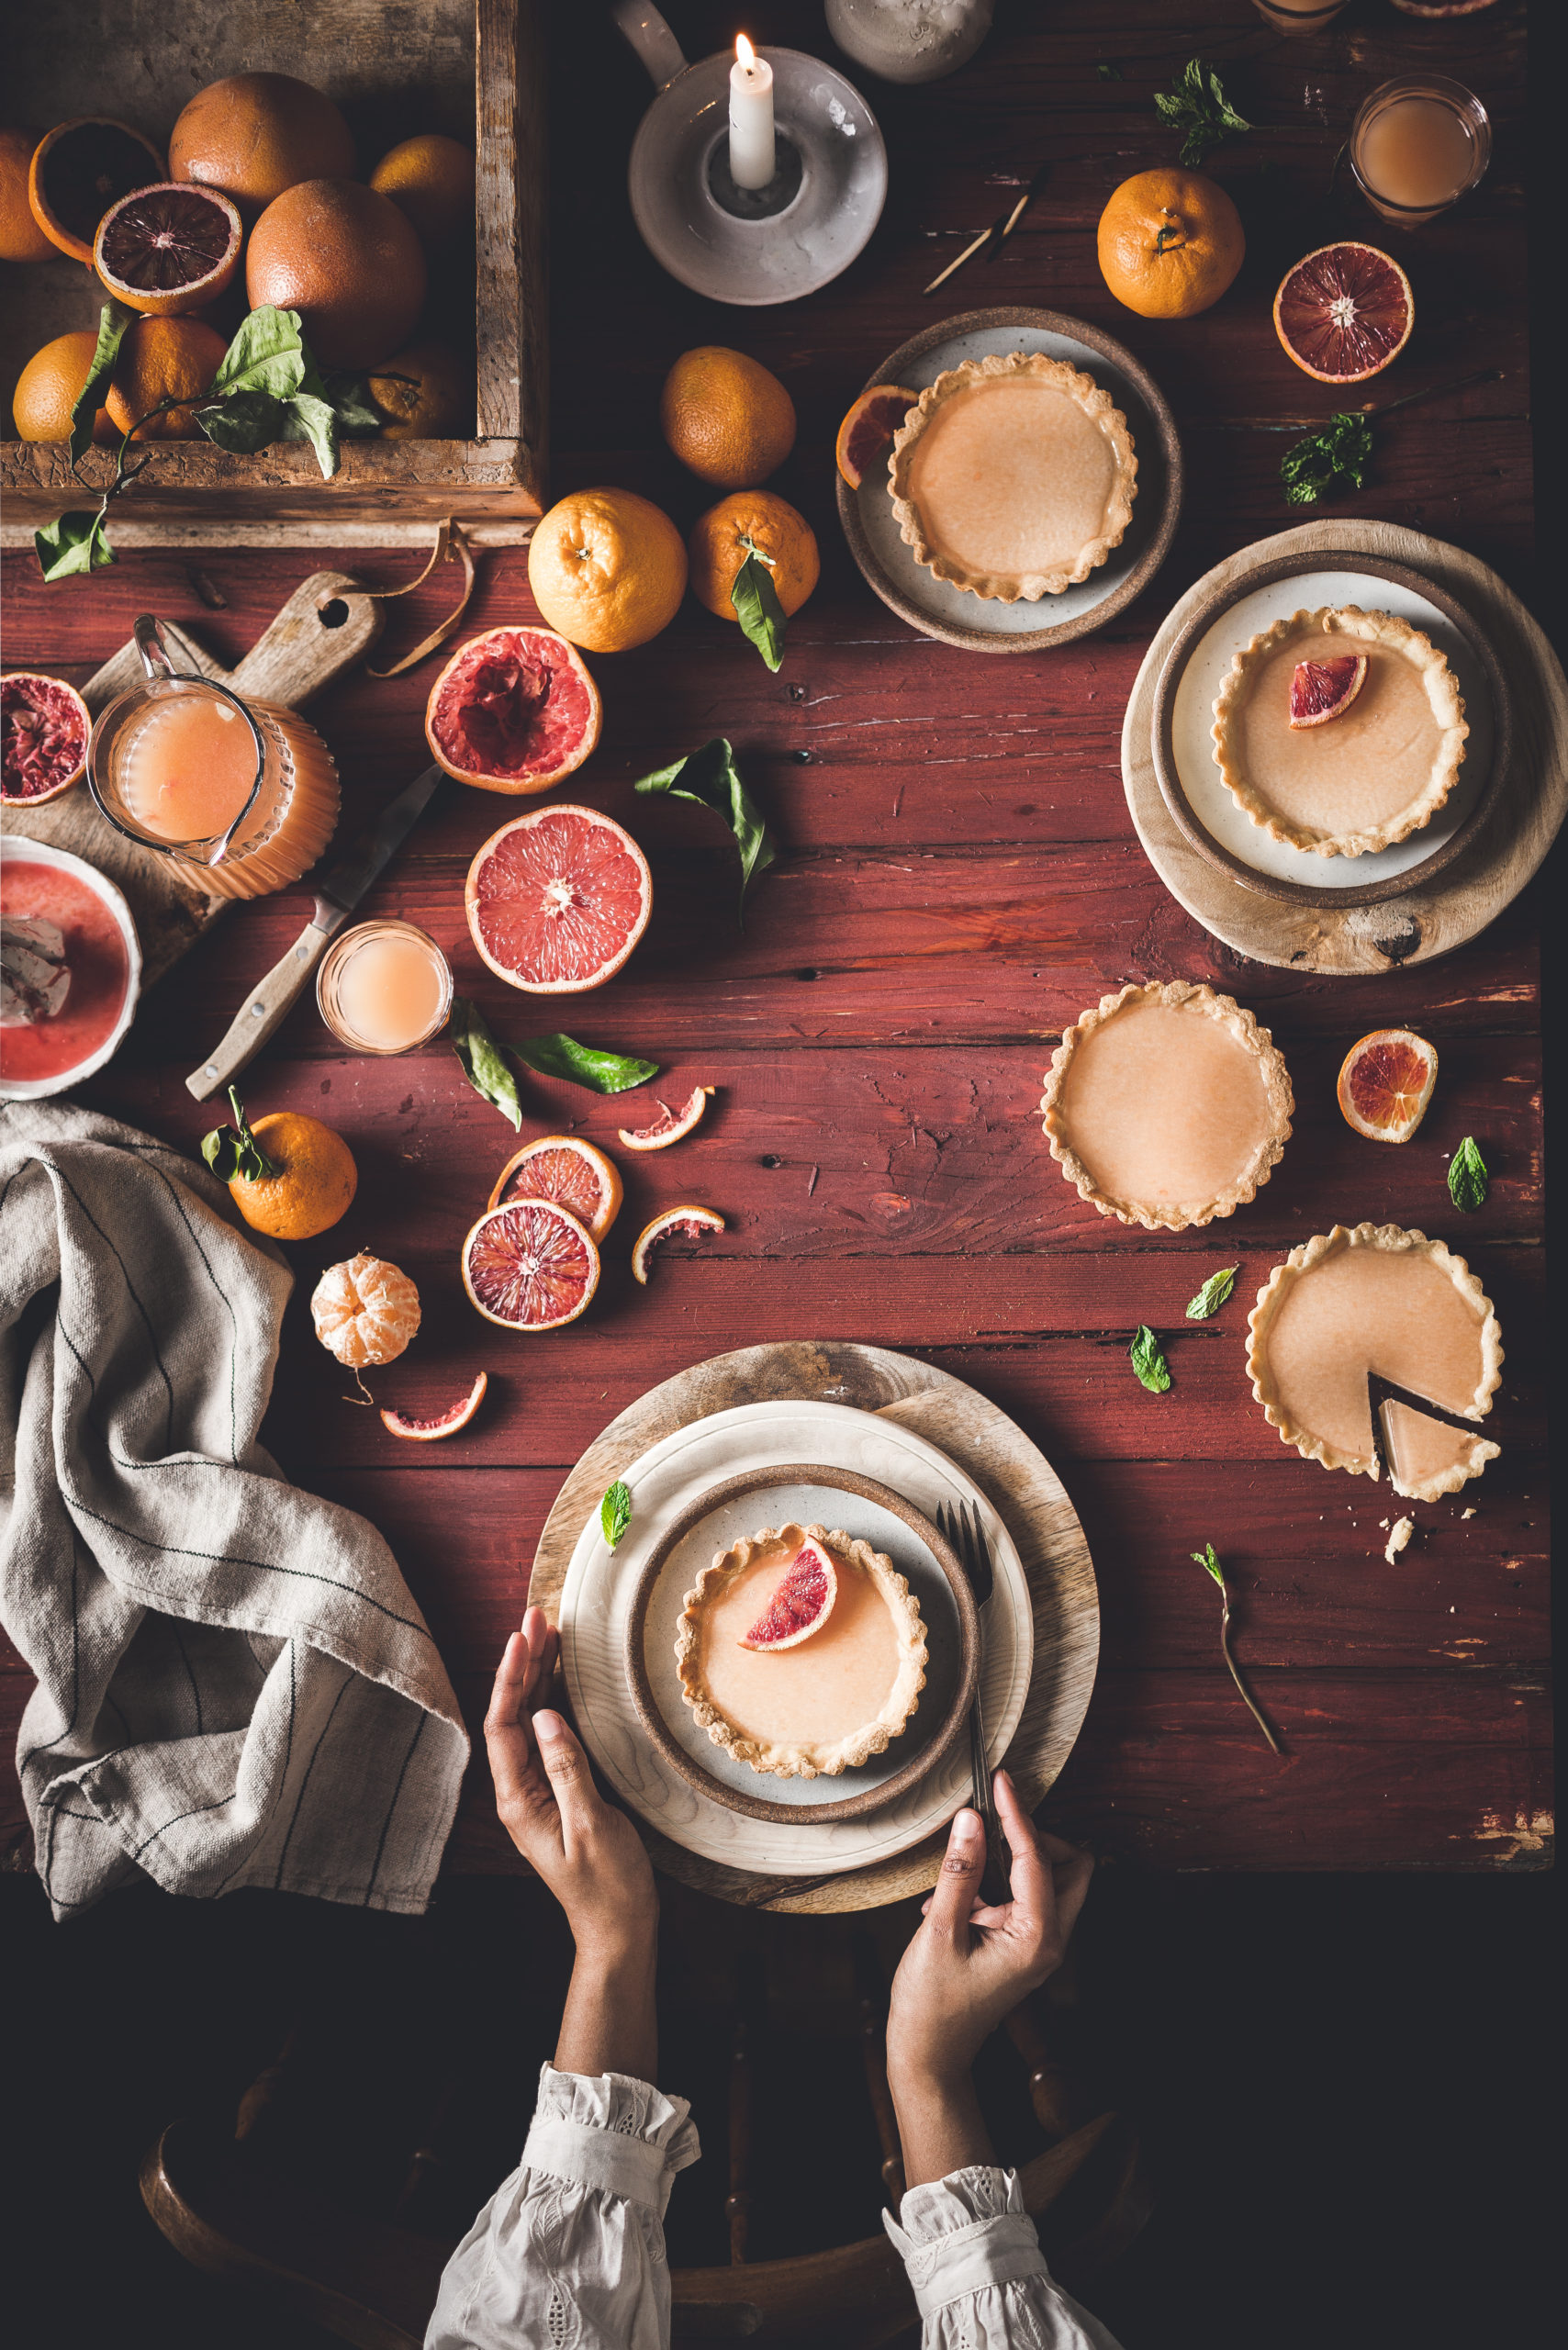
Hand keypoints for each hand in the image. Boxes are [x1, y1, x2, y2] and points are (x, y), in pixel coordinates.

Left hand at [485, 1606, 657, 1964]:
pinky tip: (564, 1677)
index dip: (511, 1679)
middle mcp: (522, 1791)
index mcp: (519, 1800)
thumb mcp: (593, 1826)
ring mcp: (540, 1790)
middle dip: (523, 1665)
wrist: (619, 1928)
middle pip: (513, 1716)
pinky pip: (552, 1736)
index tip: (523, 1638)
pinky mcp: (561, 1791)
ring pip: (532, 1722)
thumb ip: (568, 1769)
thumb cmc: (608, 1886)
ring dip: (539, 1678)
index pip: (504, 1726)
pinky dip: (557, 1701)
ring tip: (548, 1633)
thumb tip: (546, 1717)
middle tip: (537, 1618)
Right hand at [886, 1772, 1091, 2092]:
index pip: (1036, 1858)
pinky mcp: (1024, 1948)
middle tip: (989, 1826)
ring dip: (1016, 1861)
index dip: (1016, 1814)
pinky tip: (956, 1897)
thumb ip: (958, 1871)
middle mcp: (1049, 1942)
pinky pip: (1026, 1898)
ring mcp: (1039, 1947)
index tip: (999, 1781)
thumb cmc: (932, 2005)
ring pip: (1051, 1880)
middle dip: (1035, 1838)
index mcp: (1036, 1939)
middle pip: (1070, 1866)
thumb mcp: (939, 1931)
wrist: (929, 2057)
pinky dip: (1000, 1883)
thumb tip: (970, 1818)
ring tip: (964, 1870)